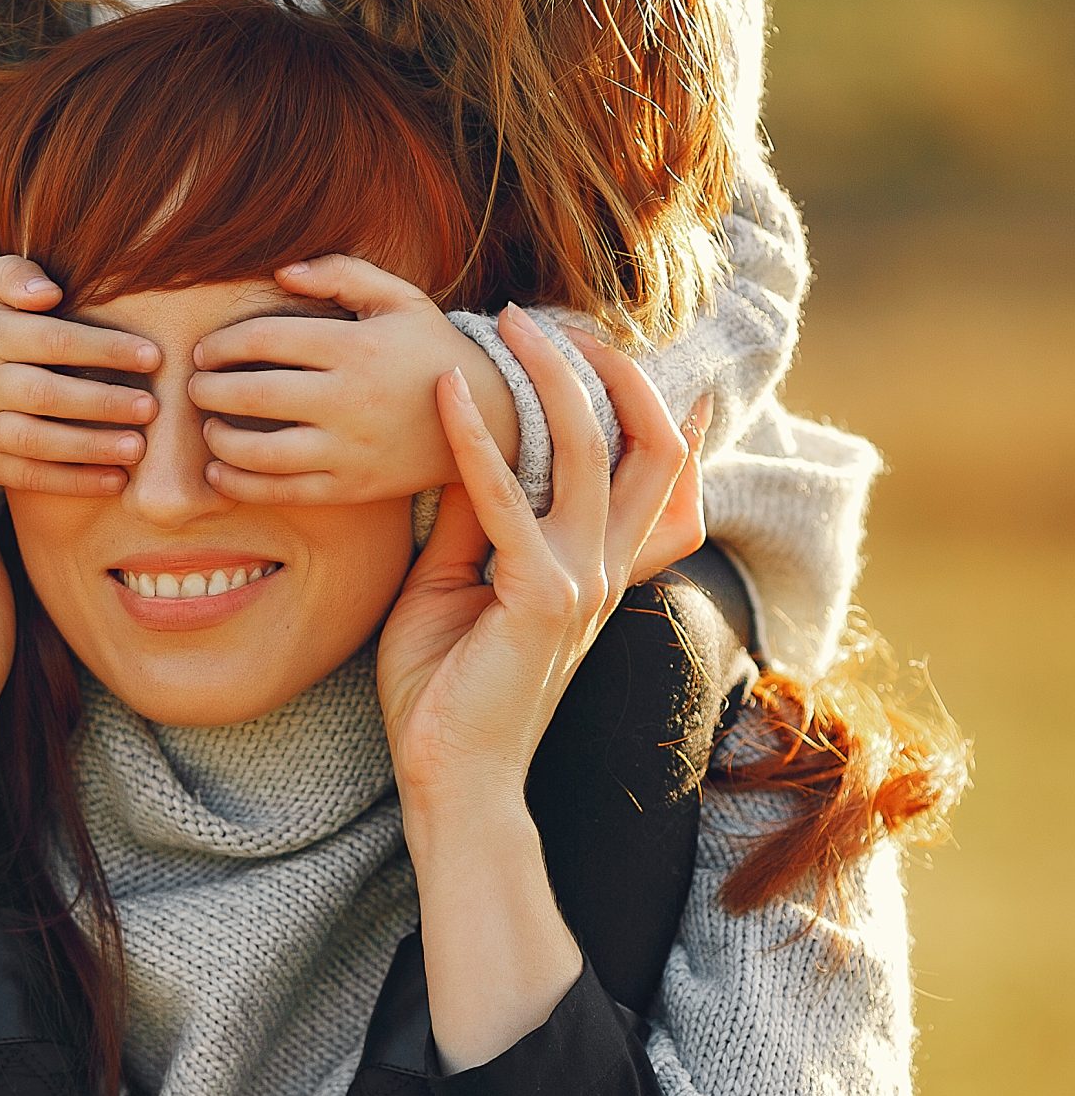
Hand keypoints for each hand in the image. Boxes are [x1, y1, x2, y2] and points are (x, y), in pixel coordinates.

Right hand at [0, 255, 159, 496]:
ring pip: (38, 442)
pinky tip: (114, 480)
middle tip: (151, 407)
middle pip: (48, 395)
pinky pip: (28, 477)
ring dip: (91, 448)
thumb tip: (50, 293)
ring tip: (138, 448)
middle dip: (103, 403)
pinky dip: (72, 483)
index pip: (55, 340)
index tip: (152, 356)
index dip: (105, 349)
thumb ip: (13, 273)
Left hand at [188, 255, 520, 505]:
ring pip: (261, 452)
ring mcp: (349, 449)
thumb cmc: (428, 349)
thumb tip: (280, 272)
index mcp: (355, 347)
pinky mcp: (350, 487)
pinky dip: (239, 484)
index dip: (222, 345)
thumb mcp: (398, 298)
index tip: (203, 352)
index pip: (266, 340)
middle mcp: (349, 400)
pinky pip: (281, 492)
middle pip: (254, 396)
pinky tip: (219, 472)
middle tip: (191, 388)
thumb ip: (340, 274)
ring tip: (208, 428)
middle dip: (208, 390)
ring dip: (219, 441)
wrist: (485, 417)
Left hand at [377, 305, 705, 820]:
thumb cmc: (446, 690)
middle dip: (602, 366)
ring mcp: (581, 580)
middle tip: (542, 317)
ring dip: (545, 377)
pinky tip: (441, 395)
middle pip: (642, 440)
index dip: (654, 404)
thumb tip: (465, 450)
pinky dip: (473, 438)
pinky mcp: (538, 596)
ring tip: (505, 325)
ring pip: (586, 449)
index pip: (654, 470)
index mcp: (599, 566)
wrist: (452, 778)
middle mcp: (606, 567)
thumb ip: (473, 521)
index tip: (619, 344)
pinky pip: (505, 496)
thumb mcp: (456, 585)